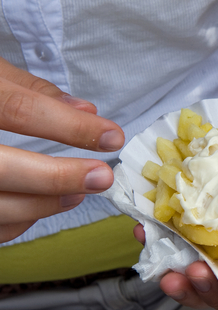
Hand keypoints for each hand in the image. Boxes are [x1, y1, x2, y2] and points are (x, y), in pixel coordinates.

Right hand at [0, 58, 123, 241]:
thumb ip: (27, 90)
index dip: (68, 127)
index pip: (14, 109)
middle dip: (56, 177)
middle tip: (101, 176)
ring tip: (79, 190)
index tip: (111, 136)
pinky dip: (16, 219)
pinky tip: (41, 205)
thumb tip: (85, 111)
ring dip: (42, 203)